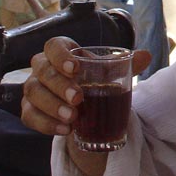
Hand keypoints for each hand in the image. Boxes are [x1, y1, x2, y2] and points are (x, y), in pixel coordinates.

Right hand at [21, 36, 151, 135]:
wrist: (82, 103)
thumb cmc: (93, 79)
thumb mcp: (108, 71)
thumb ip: (127, 64)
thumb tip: (146, 56)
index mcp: (61, 52)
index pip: (53, 45)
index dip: (60, 55)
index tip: (75, 67)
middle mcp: (42, 67)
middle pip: (42, 71)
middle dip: (59, 85)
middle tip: (78, 99)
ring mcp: (33, 88)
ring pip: (33, 93)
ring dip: (52, 106)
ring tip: (73, 117)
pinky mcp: (29, 110)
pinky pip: (29, 116)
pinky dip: (46, 124)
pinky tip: (65, 130)